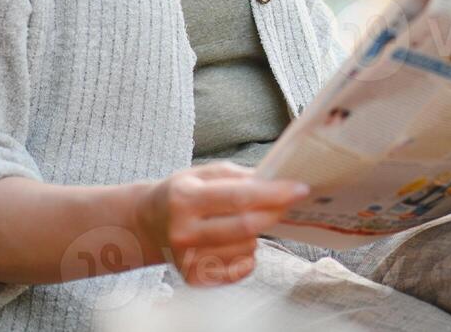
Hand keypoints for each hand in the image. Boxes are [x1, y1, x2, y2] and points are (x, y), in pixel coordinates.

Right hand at [134, 162, 308, 285]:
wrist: (149, 224)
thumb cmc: (183, 193)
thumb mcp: (204, 173)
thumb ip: (239, 176)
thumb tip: (277, 180)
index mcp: (186, 198)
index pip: (239, 197)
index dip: (274, 193)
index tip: (300, 189)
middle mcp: (184, 231)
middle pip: (246, 227)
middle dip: (274, 212)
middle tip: (287, 202)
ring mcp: (187, 259)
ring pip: (247, 248)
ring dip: (258, 234)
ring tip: (244, 222)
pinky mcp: (193, 278)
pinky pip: (240, 270)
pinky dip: (249, 255)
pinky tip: (238, 243)